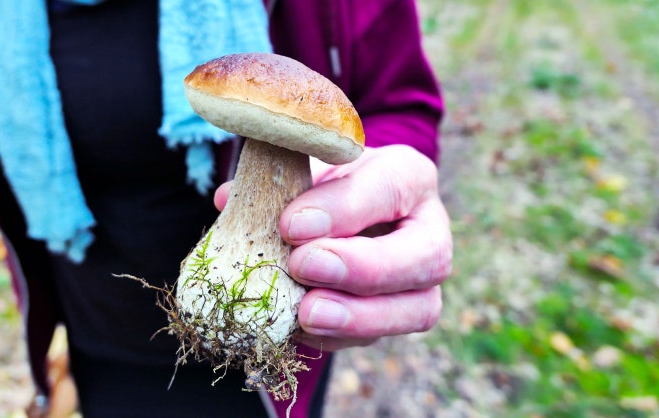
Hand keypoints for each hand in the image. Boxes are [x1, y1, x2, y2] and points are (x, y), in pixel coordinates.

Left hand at [214, 144, 451, 350]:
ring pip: (416, 309)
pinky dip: (337, 337)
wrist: (346, 209)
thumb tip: (228, 198)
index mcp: (409, 177)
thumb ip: (278, 177)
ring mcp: (421, 281)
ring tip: (306, 315)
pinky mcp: (399, 316)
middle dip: (363, 267)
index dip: (342, 209)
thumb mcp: (307, 163)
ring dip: (358, 317)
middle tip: (304, 267)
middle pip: (424, 257)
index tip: (290, 225)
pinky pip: (378, 337)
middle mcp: (429, 230)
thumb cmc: (324, 180)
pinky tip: (299, 330)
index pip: (389, 188)